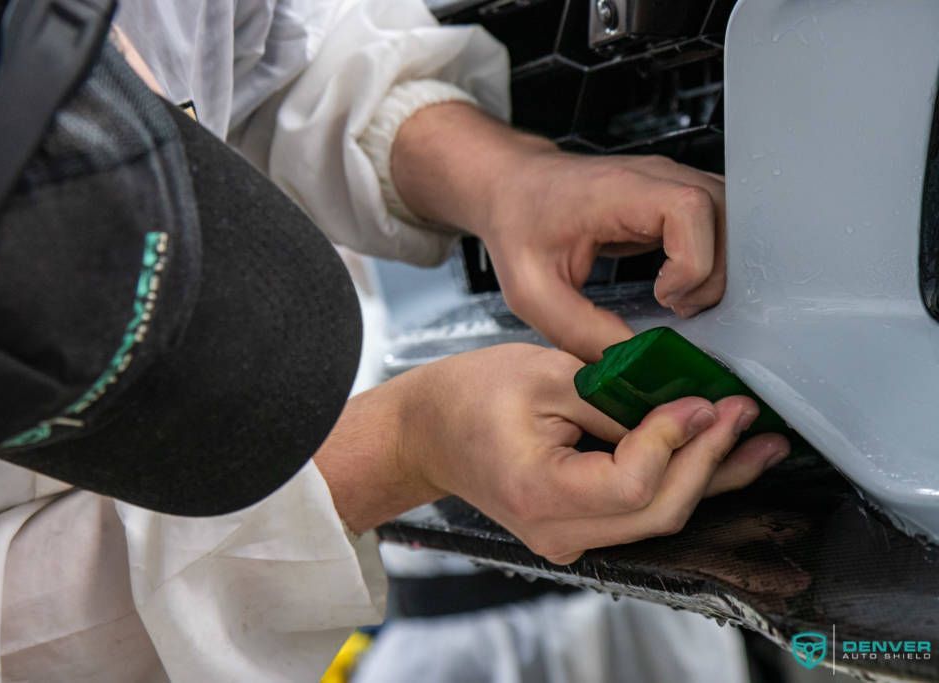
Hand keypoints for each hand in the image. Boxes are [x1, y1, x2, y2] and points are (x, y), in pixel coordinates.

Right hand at [315, 344, 789, 563]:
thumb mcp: (543, 374)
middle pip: (657, 512)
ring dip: (709, 477)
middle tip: (744, 415)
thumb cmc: (469, 395)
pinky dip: (679, 481)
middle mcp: (556, 532)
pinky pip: (640, 513)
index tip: (700, 401)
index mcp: (538, 491)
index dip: (674, 443)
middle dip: (710, 461)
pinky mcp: (577, 528)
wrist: (427, 432)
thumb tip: (683, 407)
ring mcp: (567, 538)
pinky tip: (714, 457)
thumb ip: (615, 396)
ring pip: (658, 519)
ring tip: (757, 443)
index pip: (630, 486)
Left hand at [480, 153, 725, 359]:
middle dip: (713, 275)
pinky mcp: (675, 198)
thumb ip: (579, 331)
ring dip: (718, 270)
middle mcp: (658, 178)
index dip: (691, 263)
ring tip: (676, 299)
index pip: (692, 210)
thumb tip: (629, 362)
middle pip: (728, 216)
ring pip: (735, 221)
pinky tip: (677, 286)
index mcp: (622, 191)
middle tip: (674, 307)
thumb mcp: (532, 291)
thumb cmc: (519, 226)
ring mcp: (672, 183)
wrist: (512, 189)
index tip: (662, 296)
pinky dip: (711, 262)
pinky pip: (719, 227)